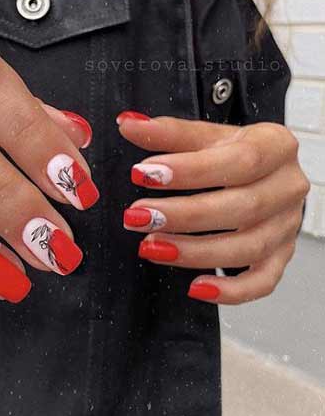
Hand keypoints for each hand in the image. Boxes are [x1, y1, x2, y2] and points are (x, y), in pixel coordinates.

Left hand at [117, 111, 309, 304]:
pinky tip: (195, 288)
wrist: (265, 170)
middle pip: (242, 207)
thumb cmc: (233, 151)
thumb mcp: (205, 136)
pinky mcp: (281, 256)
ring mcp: (287, 226)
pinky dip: (231, 291)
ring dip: (195, 252)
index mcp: (276, 146)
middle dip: (183, 215)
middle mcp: (288, 187)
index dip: (189, 171)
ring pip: (248, 248)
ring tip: (150, 247)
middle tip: (137, 216)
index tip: (142, 173)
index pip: (238, 161)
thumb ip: (168, 132)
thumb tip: (127, 125)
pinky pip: (262, 281)